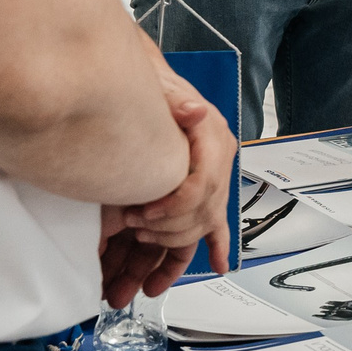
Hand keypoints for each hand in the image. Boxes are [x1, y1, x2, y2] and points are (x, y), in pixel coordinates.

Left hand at [107, 78, 236, 302]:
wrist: (151, 84)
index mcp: (213, 141)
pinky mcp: (201, 195)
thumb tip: (193, 110)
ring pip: (196, 230)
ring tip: (137, 265)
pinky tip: (221, 266)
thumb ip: (176, 100)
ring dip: (167, 254)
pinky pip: (212, 227)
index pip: (201, 185)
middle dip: (163, 232)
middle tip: (130, 231)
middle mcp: (217, 164)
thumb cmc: (157, 88)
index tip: (137, 215)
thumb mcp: (163, 88)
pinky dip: (217, 247)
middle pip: (200, 214)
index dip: (171, 206)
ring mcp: (210, 182)